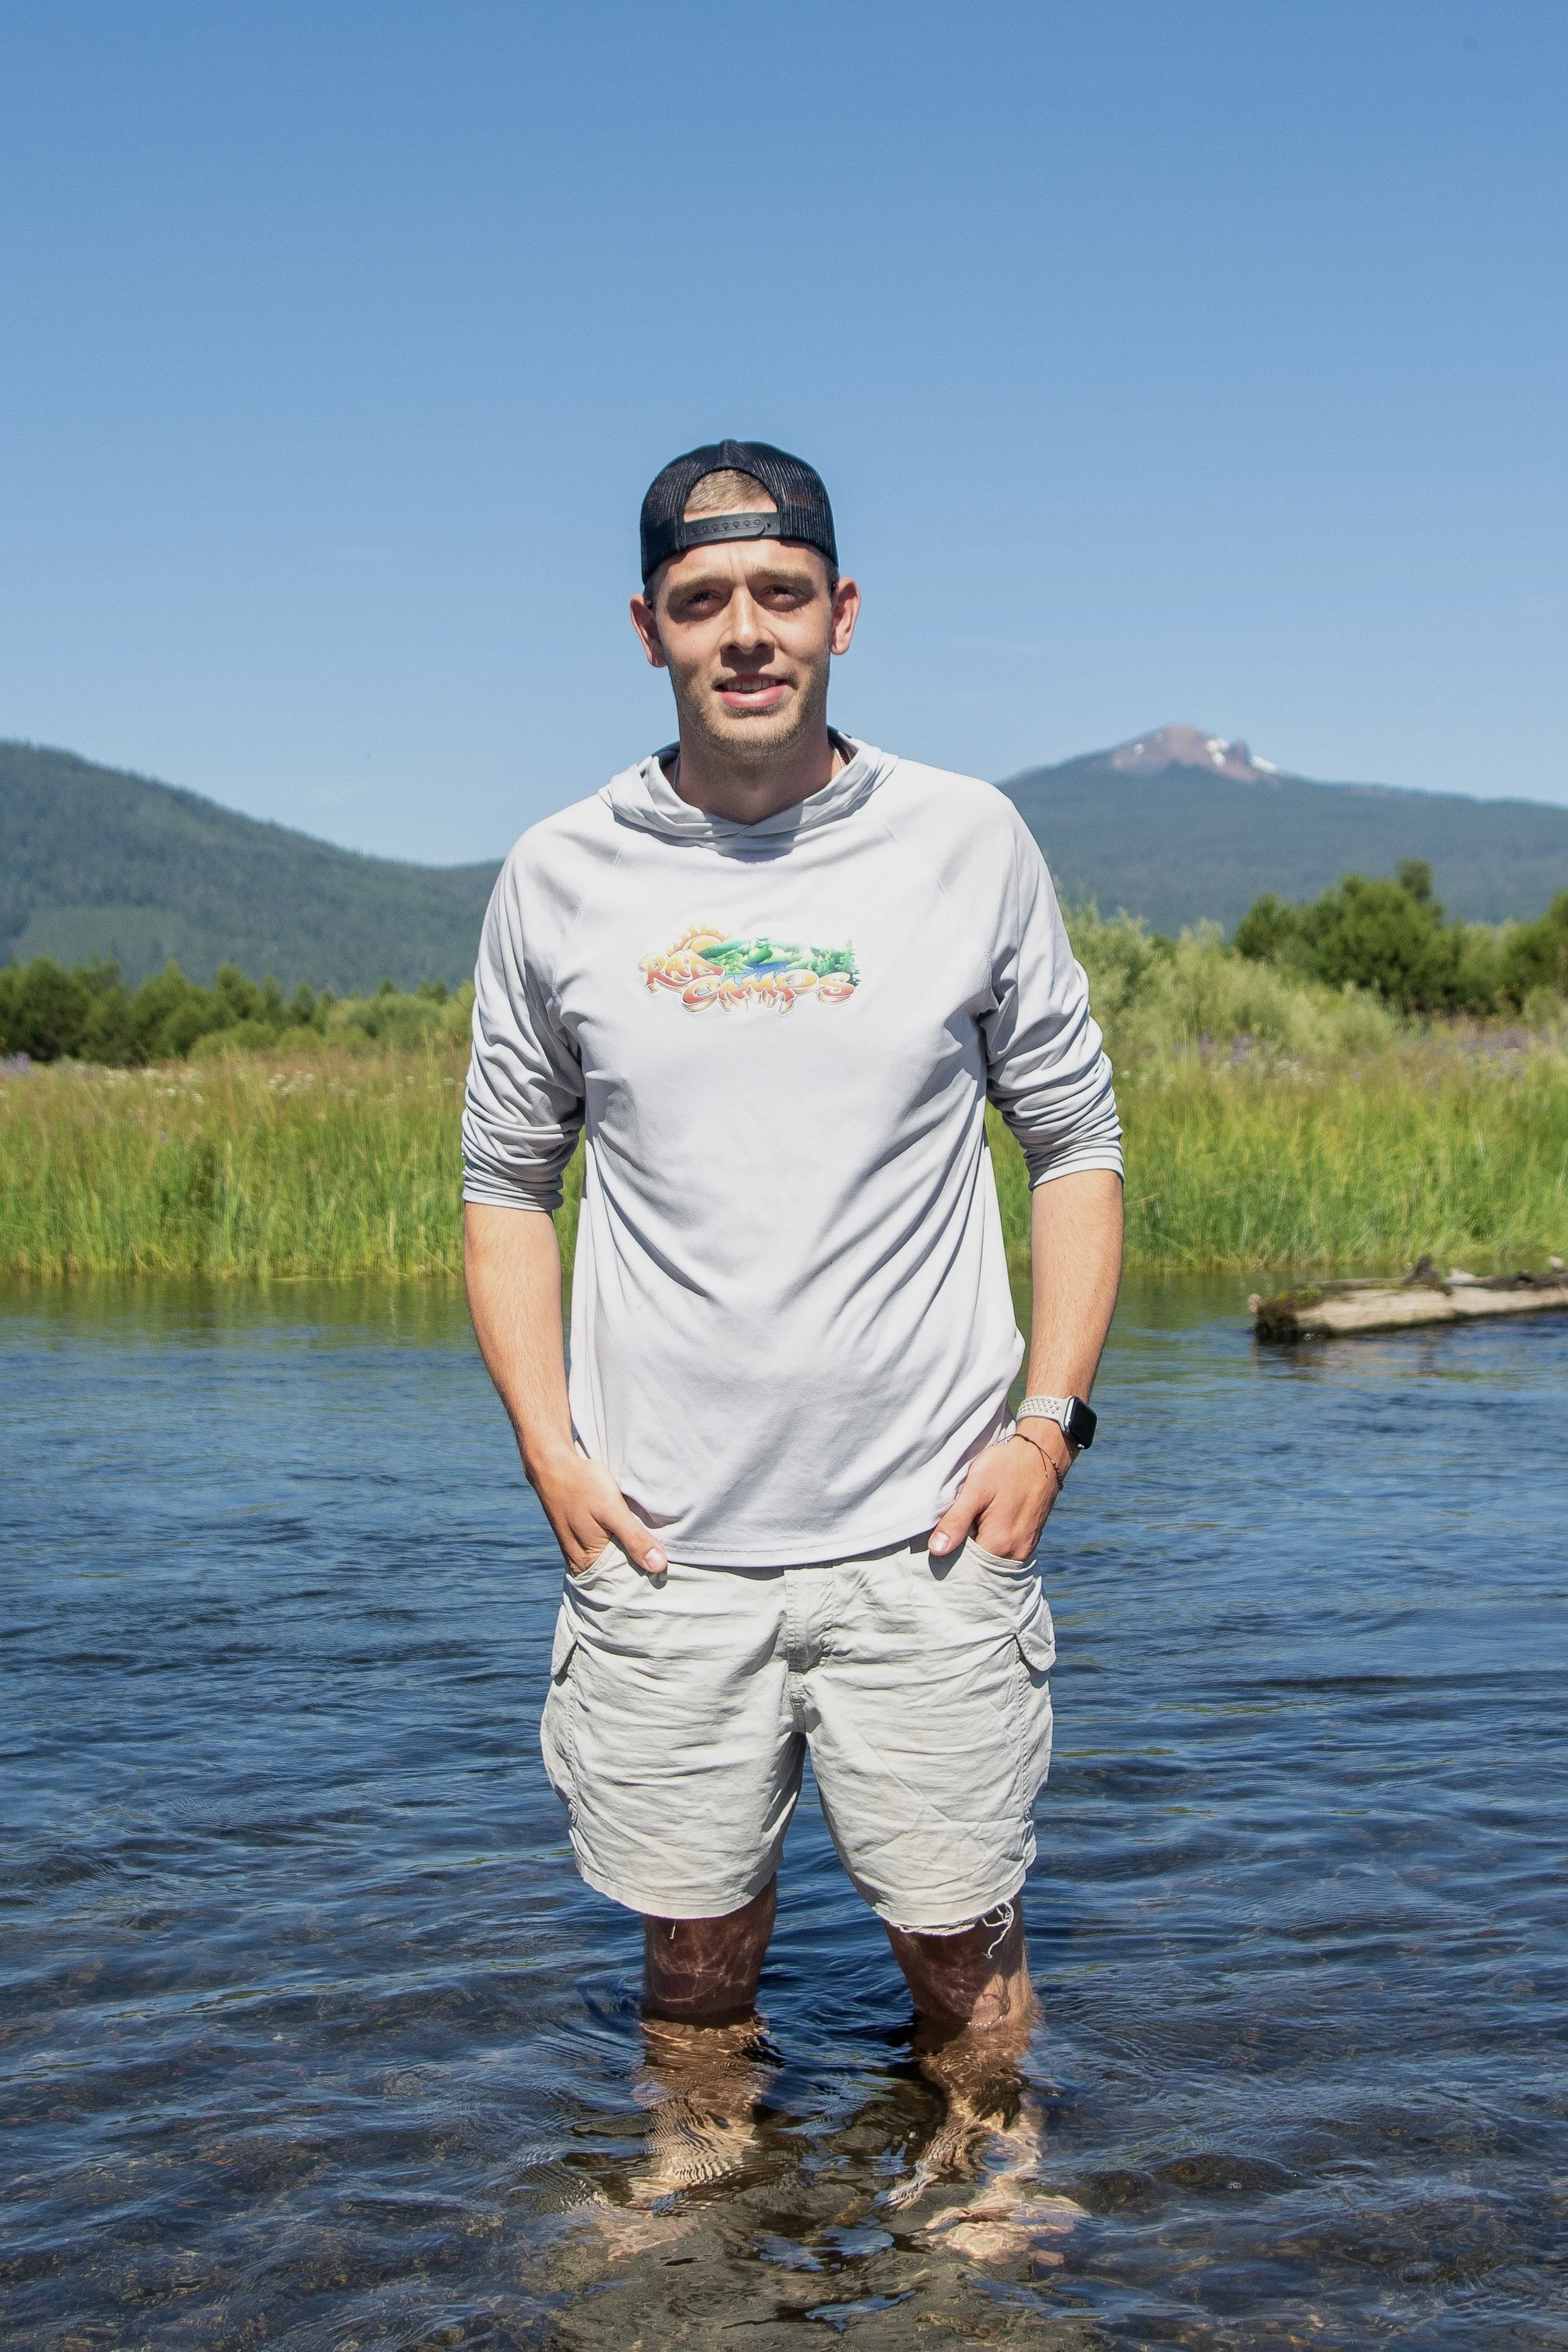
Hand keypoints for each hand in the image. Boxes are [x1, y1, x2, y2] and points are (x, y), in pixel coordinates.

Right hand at [527, 1446, 668, 1577]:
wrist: (553, 1464)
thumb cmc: (581, 1484)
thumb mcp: (611, 1509)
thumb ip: (634, 1537)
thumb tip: (659, 1567)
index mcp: (586, 1564)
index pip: (624, 1581)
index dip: (647, 1576)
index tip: (669, 1571)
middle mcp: (582, 1562)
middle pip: (620, 1571)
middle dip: (642, 1565)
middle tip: (670, 1557)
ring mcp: (582, 1549)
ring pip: (616, 1557)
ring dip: (633, 1551)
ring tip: (658, 1545)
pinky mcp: (585, 1536)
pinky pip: (610, 1546)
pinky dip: (623, 1541)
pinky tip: (638, 1533)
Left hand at [928, 1425, 1069, 1562]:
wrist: (1042, 1454)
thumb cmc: (1007, 1467)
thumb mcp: (976, 1488)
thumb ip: (956, 1520)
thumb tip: (937, 1550)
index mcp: (999, 1544)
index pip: (963, 1565)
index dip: (947, 1553)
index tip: (939, 1537)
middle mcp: (1015, 1553)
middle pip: (979, 1565)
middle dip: (962, 1552)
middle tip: (950, 1528)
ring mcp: (1025, 1548)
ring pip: (990, 1558)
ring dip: (976, 1546)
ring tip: (968, 1523)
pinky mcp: (1029, 1540)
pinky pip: (1003, 1551)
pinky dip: (990, 1542)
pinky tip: (983, 1523)